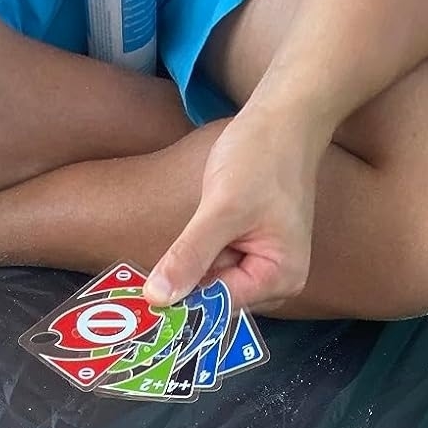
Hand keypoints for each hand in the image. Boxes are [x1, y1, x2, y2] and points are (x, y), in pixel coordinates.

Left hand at [144, 100, 327, 311]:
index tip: (145, 300)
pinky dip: (199, 254)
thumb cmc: (261, 157)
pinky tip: (199, 231)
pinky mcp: (250, 251)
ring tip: (194, 231)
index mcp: (280, 278)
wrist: (282, 120)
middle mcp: (277, 282)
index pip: (221, 308)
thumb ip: (191, 255)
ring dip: (193, 265)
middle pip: (217, 300)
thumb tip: (157, 298)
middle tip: (162, 263)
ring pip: (212, 283)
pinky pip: (216, 265)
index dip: (184, 302)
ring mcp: (264, 267)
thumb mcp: (222, 208)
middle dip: (189, 282)